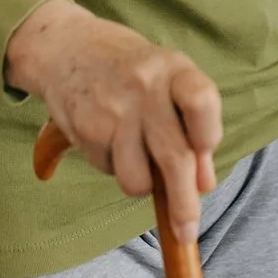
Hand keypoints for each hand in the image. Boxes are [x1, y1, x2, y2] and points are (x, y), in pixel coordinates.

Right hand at [4, 0, 222, 231]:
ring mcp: (115, 109)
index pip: (202, 102)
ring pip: (137, 179)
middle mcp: (146, 87)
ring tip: (136, 155)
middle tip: (187, 231)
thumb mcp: (169, 81)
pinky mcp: (86, 128)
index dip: (209, 138)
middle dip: (183, 204)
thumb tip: (204, 183)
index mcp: (176, 69)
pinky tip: (109, 139)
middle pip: (174, 157)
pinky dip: (113, 167)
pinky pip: (108, 171)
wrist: (68, 46)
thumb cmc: (132, 71)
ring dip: (141, 183)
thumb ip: (191, 127)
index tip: (205, 169)